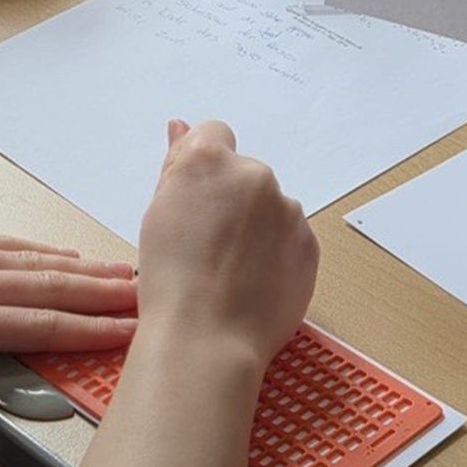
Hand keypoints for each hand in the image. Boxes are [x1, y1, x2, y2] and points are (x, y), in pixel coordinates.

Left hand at [0, 235, 135, 466]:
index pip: (38, 324)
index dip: (90, 327)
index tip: (132, 327)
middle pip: (43, 284)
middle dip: (98, 289)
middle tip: (146, 290)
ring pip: (24, 259)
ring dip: (75, 264)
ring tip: (118, 267)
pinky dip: (32, 248)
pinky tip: (59, 252)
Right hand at [137, 120, 317, 370]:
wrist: (206, 338)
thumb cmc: (170, 279)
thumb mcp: (158, 213)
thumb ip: (176, 164)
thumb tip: (181, 128)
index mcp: (210, 161)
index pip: (214, 134)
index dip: (204, 167)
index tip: (197, 198)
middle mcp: (254, 175)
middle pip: (244, 174)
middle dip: (231, 200)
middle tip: (208, 244)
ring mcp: (287, 209)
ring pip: (270, 208)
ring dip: (256, 227)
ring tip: (230, 270)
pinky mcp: (309, 243)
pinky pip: (291, 237)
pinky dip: (276, 254)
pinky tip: (252, 282)